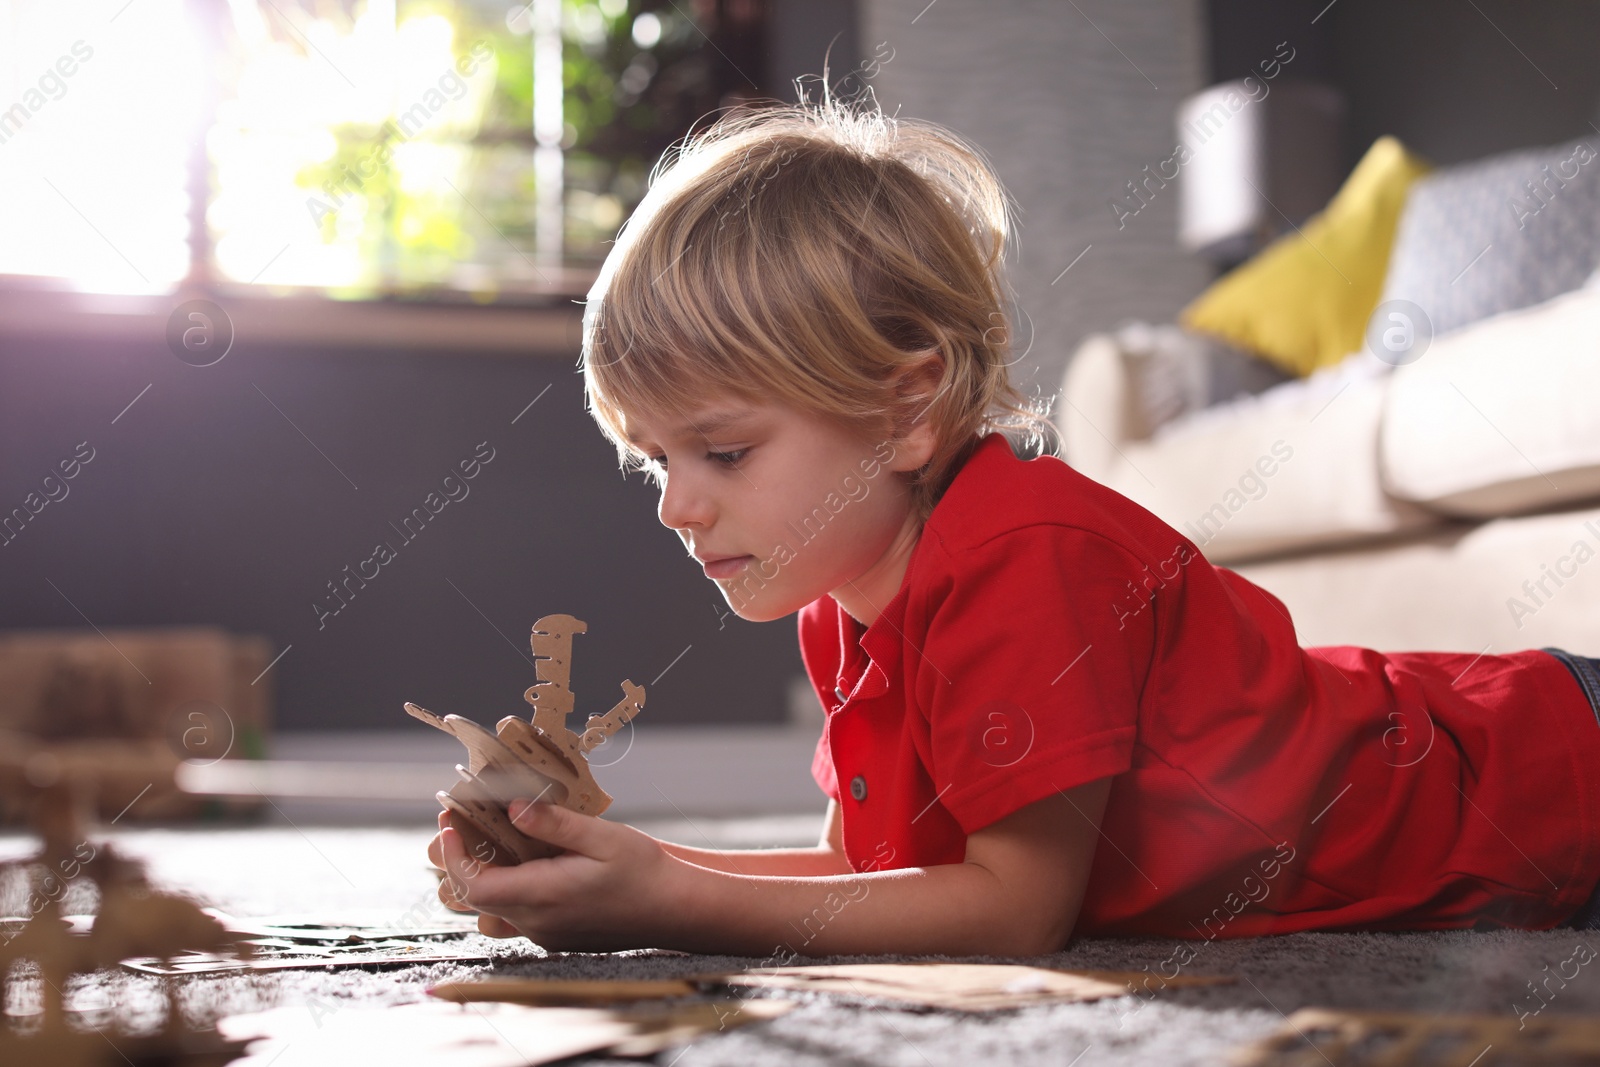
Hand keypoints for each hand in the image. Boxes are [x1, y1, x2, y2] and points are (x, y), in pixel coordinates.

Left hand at [429, 800, 682, 950]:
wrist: (676, 910)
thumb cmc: (644, 871)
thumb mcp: (602, 836)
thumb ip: (553, 823)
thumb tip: (511, 808)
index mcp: (545, 897)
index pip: (475, 884)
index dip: (454, 854)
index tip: (450, 820)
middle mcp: (538, 923)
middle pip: (475, 897)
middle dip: (460, 859)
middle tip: (461, 822)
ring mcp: (545, 933)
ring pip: (491, 909)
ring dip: (480, 876)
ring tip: (486, 839)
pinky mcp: (555, 935)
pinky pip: (514, 914)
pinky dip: (505, 886)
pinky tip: (521, 858)